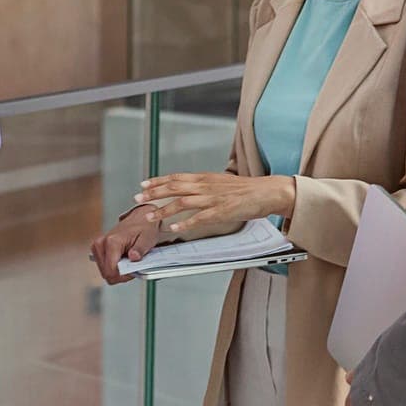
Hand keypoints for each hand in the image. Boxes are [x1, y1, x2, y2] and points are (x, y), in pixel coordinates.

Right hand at [88, 205, 167, 284]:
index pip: (111, 270)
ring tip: (128, 261)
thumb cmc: (144, 227)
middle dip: (120, 275)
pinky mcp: (98, 248)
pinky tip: (122, 260)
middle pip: (106, 273)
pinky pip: (104, 266)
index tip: (133, 272)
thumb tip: (133, 258)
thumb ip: (140, 249)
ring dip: (117, 271)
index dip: (123, 276)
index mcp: (112, 242)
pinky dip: (114, 267)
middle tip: (132, 267)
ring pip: (104, 271)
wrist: (140, 217)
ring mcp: (98, 246)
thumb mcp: (147, 239)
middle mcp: (101, 243)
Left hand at [138, 172, 295, 236]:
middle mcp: (206, 185)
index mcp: (205, 178)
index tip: (143, 184)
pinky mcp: (221, 211)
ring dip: (163, 209)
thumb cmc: (246, 189)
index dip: (158, 181)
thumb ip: (205, 185)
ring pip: (182, 202)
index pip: (176, 177)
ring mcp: (213, 198)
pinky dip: (184, 223)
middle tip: (137, 198)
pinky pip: (199, 218)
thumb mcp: (221, 182)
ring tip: (149, 216)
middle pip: (174, 187)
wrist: (267, 191)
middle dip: (154, 193)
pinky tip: (173, 227)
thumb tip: (190, 188)